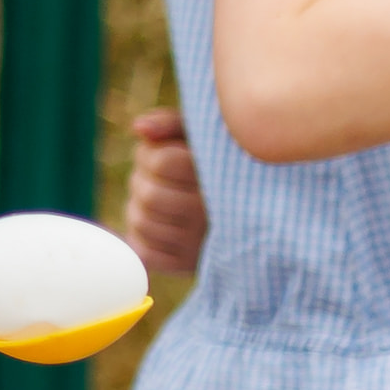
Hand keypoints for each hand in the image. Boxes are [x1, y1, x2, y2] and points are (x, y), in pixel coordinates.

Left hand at [115, 108, 207, 272]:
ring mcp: (198, 246)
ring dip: (141, 207)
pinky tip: (162, 224)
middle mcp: (213, 216)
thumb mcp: (201, 135)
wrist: (250, 214)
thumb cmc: (215, 164)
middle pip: (148, 194)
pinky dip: (142, 235)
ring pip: (140, 221)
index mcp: (223, 178)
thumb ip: (171, 123)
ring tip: (162, 200)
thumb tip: (139, 128)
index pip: (162, 161)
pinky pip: (142, 251)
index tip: (168, 154)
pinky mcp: (183, 265)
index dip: (153, 154)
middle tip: (161, 179)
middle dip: (144, 180)